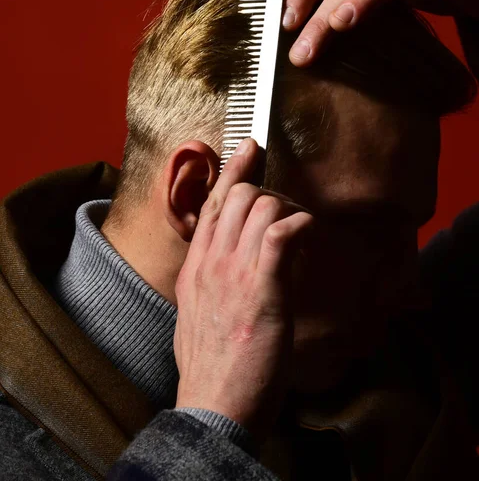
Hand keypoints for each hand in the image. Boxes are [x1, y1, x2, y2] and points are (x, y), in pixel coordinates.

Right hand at [174, 138, 313, 443]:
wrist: (212, 406)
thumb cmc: (210, 366)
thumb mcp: (194, 315)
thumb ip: (207, 283)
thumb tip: (225, 267)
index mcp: (196, 267)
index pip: (214, 204)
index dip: (234, 171)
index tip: (249, 148)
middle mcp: (212, 262)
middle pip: (240, 196)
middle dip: (270, 193)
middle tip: (289, 212)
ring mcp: (234, 273)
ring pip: (262, 207)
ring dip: (289, 211)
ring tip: (301, 234)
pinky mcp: (263, 289)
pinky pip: (281, 234)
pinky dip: (301, 226)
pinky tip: (309, 236)